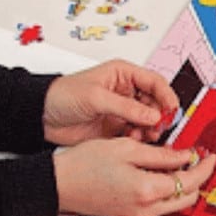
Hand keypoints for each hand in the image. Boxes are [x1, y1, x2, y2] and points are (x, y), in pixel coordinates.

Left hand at [43, 59, 178, 145]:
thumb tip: (153, 115)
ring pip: (150, 121)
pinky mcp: (119, 128)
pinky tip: (132, 140)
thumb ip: (126, 107)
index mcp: (124, 75)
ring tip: (143, 135)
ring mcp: (124, 112)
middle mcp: (127, 92)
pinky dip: (140, 139)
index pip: (155, 83)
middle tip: (158, 127)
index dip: (167, 96)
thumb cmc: (63, 96)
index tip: (172, 110)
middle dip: (160, 116)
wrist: (43, 117)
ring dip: (151, 129)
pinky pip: (139, 134)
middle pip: (157, 104)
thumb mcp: (96, 97)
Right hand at [53, 138, 215, 215]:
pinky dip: (168, 191)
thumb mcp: (127, 149)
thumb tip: (186, 157)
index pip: (189, 181)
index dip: (204, 168)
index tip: (211, 157)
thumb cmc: (84, 164)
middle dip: (199, 178)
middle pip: (187, 197)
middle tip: (202, 160)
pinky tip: (164, 174)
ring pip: (176, 204)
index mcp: (147, 191)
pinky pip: (161, 206)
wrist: (58, 184)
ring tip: (184, 164)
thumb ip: (162, 155)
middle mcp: (146, 209)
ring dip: (184, 186)